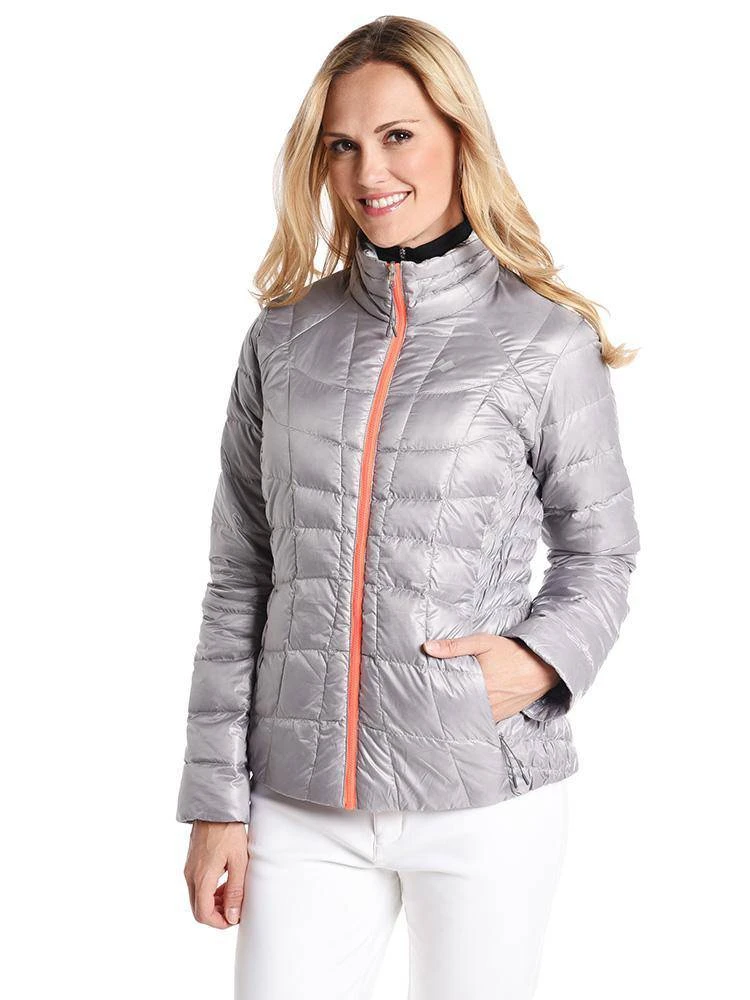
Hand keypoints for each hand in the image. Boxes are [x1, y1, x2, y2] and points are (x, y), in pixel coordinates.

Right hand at [183, 820, 248, 927]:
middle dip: (217, 914)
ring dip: (213, 902)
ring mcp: (189, 869)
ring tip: (232, 894)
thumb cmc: (229, 831)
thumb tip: (232, 917)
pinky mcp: (191, 862)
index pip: (203, 914)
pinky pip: (197, 885)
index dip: (219, 923)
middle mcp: (191, 876)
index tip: (233, 919)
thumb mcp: (239, 861)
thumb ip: (235, 891)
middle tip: (234, 908)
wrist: (216, 807)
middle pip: (198, 909)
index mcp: (202, 878)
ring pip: (197, 898)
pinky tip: (224, 882)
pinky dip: (209, 891)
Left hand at [422, 632, 559, 722]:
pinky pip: (483, 720)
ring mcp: (495, 712)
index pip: (449, 696)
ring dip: (459, 713)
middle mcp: (487, 702)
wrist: (542, 666)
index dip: (435, 697)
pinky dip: (474, 717)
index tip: (423, 695)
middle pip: (457, 709)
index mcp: (479, 685)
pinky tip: (464, 713)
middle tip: (428, 704)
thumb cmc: (512, 652)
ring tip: (442, 711)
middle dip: (444, 706)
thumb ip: (454, 646)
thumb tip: (428, 647)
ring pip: (470, 717)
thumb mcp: (482, 643)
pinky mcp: (502, 716)